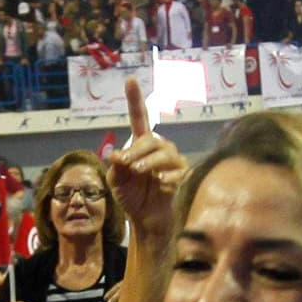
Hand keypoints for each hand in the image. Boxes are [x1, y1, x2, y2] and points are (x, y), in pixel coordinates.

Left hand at [107, 81, 184, 239]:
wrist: (147, 221)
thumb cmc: (132, 197)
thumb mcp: (117, 182)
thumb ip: (116, 167)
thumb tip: (116, 154)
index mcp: (141, 145)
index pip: (139, 118)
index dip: (135, 99)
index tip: (131, 80)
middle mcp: (160, 148)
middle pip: (151, 139)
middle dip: (137, 151)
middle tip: (127, 165)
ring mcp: (174, 161)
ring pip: (164, 153)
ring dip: (149, 161)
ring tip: (139, 173)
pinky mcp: (184, 175)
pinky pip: (177, 171)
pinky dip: (166, 178)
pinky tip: (160, 186)